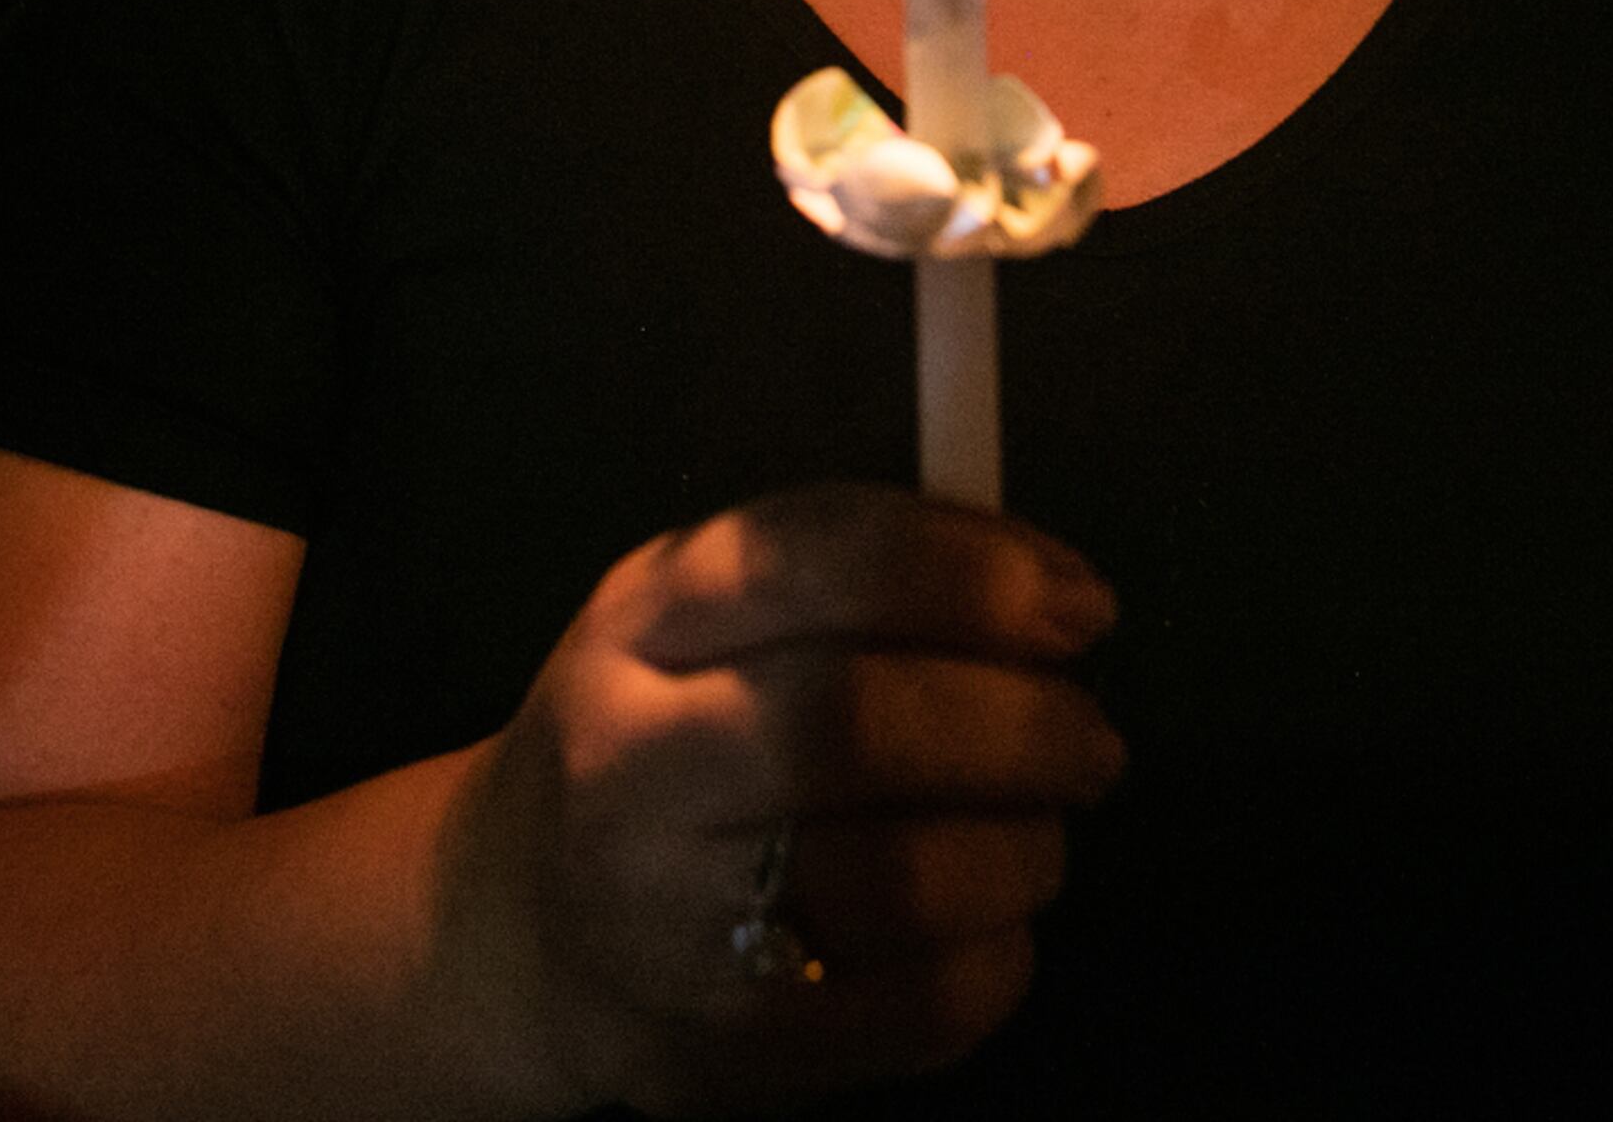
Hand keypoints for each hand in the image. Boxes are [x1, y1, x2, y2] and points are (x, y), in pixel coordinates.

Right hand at [457, 483, 1124, 1114]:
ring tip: (1037, 835)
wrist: (523, 926)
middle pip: (855, 724)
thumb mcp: (715, 609)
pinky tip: (991, 927)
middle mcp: (632, 764)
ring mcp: (664, 925)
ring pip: (899, 882)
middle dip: (1020, 727)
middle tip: (1089, 741)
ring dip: (1021, 851)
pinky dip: (997, 961)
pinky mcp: (720, 1054)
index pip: (822, 559)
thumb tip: (1051, 586)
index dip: (976, 577)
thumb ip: (864, 573)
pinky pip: (917, 1012)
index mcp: (648, 620)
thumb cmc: (672, 735)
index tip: (1079, 608)